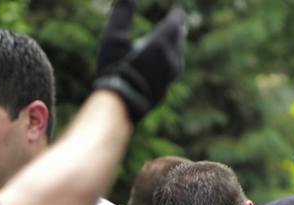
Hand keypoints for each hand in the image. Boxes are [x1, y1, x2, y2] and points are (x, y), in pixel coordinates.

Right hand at [92, 4, 186, 123]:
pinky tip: (166, 66)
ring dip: (176, 46)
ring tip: (176, 41)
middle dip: (178, 29)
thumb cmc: (115, 70)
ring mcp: (169, 78)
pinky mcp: (164, 91)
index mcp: (161, 44)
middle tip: (180, 22)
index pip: (175, 22)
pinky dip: (169, 62)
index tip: (176, 9)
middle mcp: (171, 60)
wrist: (119, 106)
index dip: (175, 15)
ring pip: (177, 57)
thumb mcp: (114, 38)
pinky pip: (171, 71)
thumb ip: (122, 14)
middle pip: (179, 39)